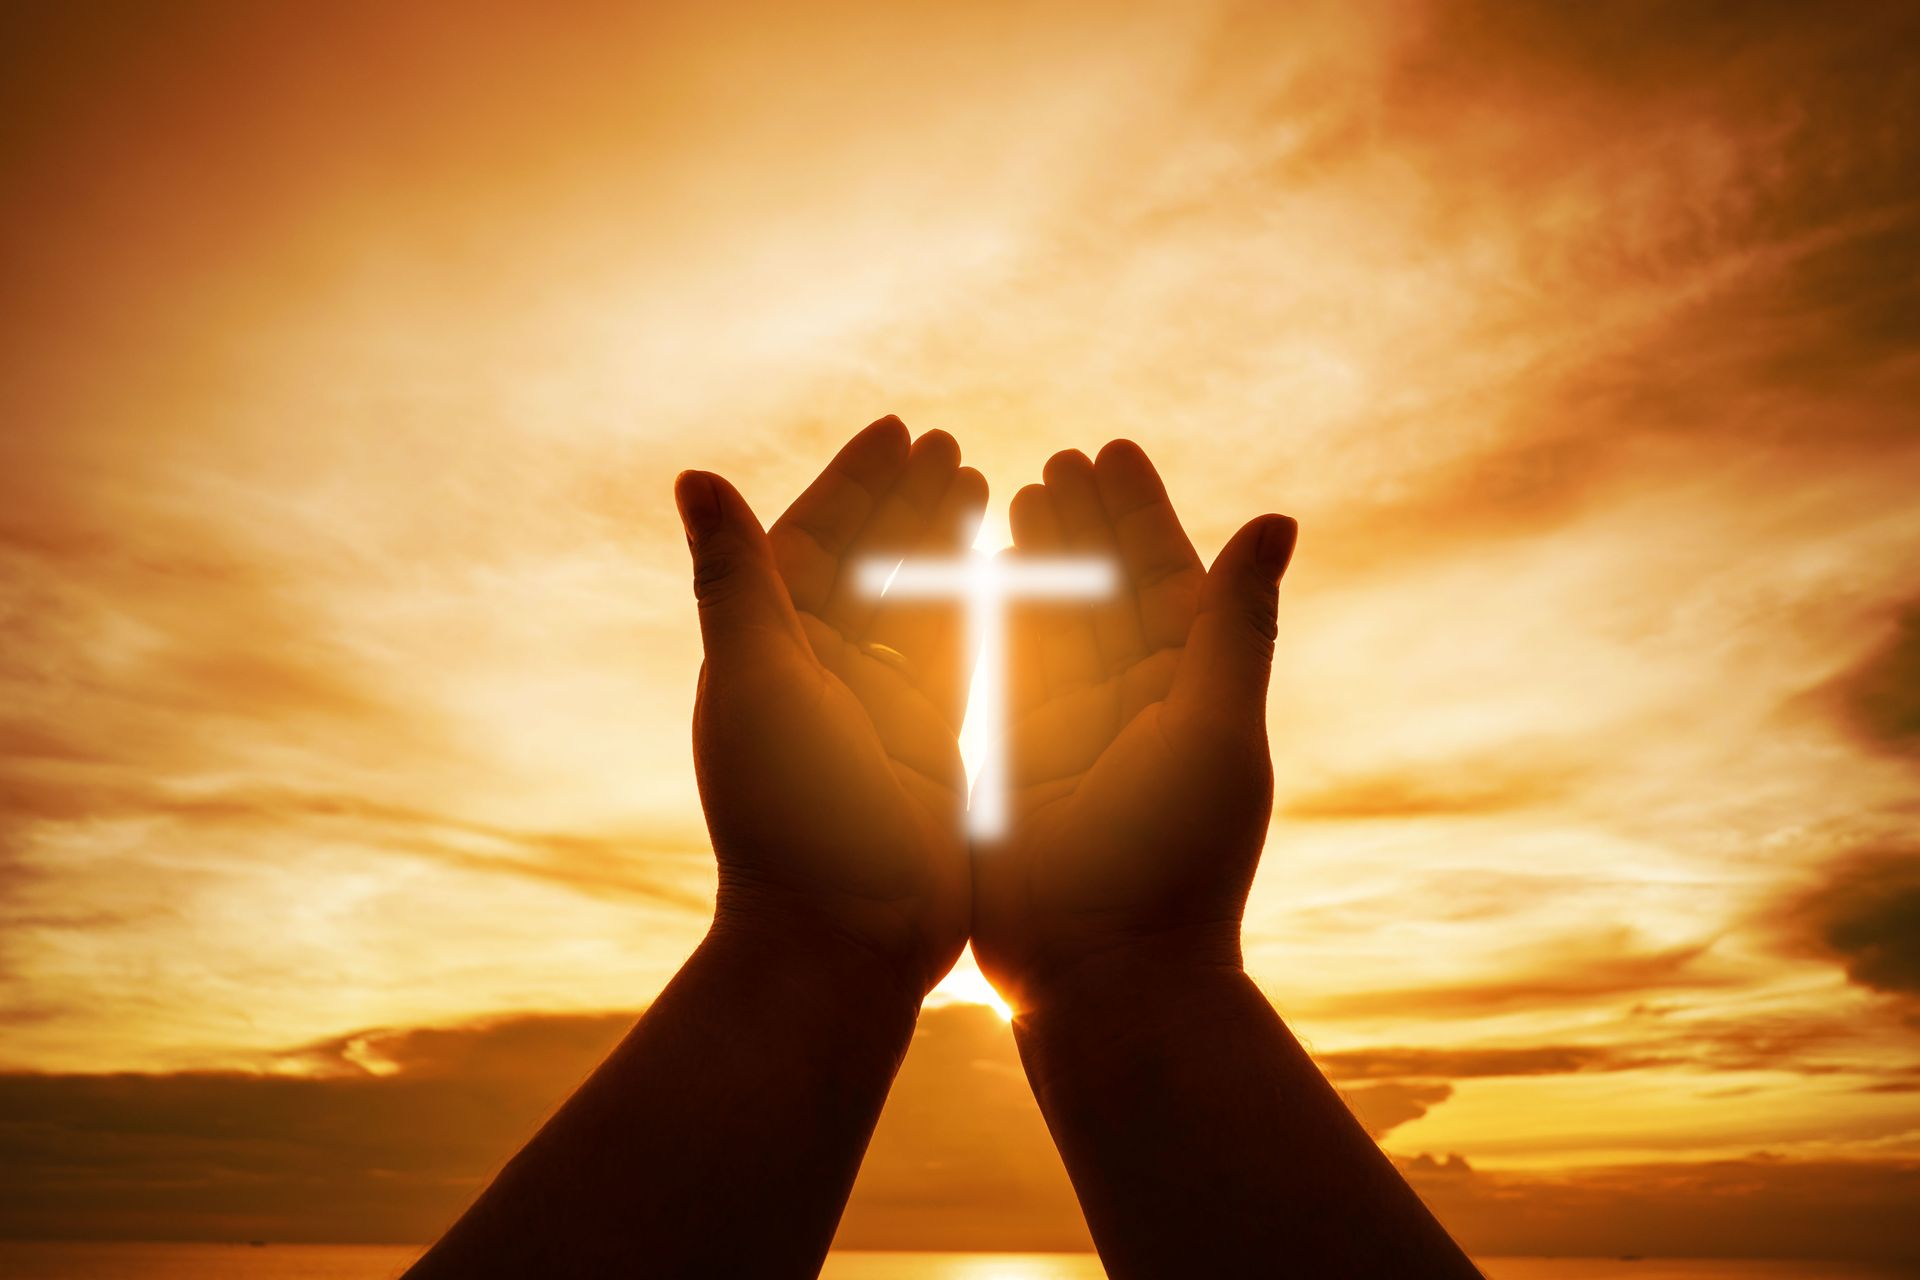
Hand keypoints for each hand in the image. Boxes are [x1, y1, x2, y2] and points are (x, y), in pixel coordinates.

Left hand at [676, 416, 985, 996]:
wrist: (842, 940)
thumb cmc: (790, 814)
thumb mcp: (757, 683)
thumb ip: (735, 579)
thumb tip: (692, 477)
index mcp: (765, 653)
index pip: (810, 540)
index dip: (852, 482)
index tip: (898, 429)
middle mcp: (816, 675)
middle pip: (866, 562)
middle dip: (904, 501)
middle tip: (950, 444)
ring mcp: (874, 710)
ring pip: (914, 602)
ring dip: (942, 542)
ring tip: (982, 482)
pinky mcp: (927, 746)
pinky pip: (955, 656)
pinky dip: (977, 608)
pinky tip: (1011, 568)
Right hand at [970, 441, 1296, 1008]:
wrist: (1108, 978)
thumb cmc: (1176, 860)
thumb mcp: (1215, 732)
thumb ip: (1235, 624)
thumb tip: (1278, 519)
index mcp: (1188, 693)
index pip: (1164, 579)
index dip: (1138, 512)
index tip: (1110, 450)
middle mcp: (1130, 707)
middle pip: (1101, 593)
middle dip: (1079, 526)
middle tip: (1053, 461)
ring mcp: (1067, 736)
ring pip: (1044, 626)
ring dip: (1030, 562)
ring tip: (1011, 496)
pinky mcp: (1010, 767)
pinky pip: (993, 677)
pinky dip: (981, 624)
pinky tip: (961, 576)